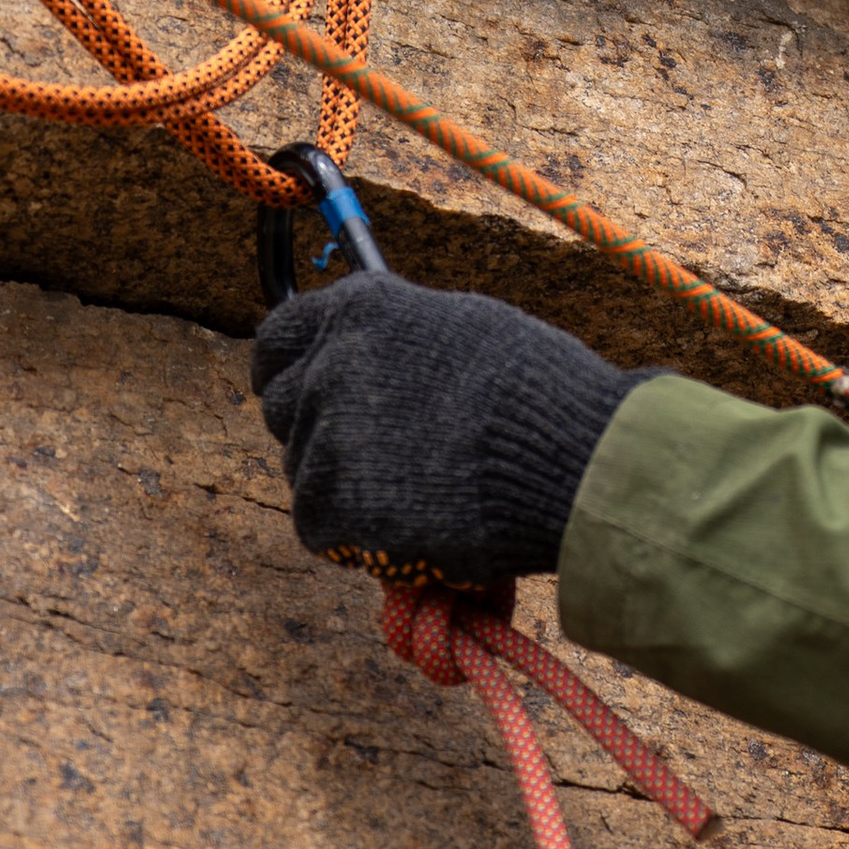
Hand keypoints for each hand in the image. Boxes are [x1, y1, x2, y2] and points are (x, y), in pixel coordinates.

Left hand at [250, 271, 644, 578]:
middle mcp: (329, 366)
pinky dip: (355, 536)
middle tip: (381, 454)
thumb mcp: (462, 328)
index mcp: (358, 312)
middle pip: (284, 411)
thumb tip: (372, 353)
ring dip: (346, 488)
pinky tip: (410, 525)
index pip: (276, 340)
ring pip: (305, 475)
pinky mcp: (337, 510)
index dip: (288, 371)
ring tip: (418, 490)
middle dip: (322, 433)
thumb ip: (397, 339)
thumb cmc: (538, 389)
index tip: (301, 390)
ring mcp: (328, 440)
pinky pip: (321, 529)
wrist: (572, 458)